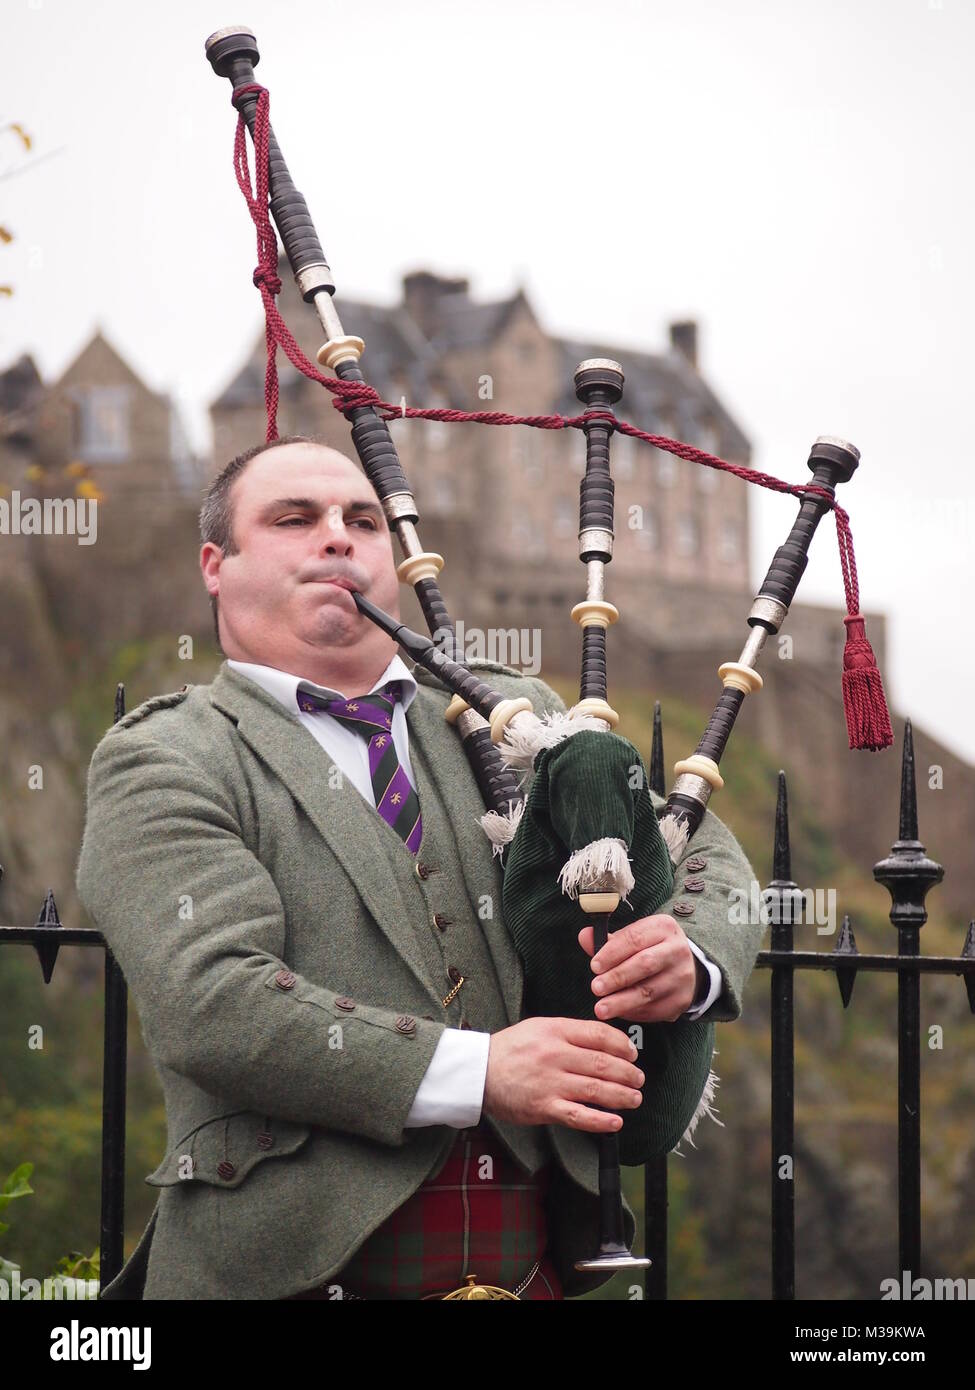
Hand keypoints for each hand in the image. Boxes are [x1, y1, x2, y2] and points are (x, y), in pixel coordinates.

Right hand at [482, 1016, 644, 1133]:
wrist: (478, 1072)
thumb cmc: (510, 1050)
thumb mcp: (539, 1028)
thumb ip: (569, 1033)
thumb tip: (603, 1041)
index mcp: (555, 1031)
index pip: (599, 1035)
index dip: (622, 1045)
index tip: (632, 1054)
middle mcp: (555, 1055)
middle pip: (603, 1063)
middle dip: (628, 1073)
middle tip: (638, 1079)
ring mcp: (550, 1082)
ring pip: (596, 1090)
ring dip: (622, 1096)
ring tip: (634, 1098)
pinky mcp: (544, 1107)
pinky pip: (579, 1115)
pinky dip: (601, 1121)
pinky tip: (615, 1123)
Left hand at [578, 915, 699, 1023]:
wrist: (685, 967)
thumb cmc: (650, 949)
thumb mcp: (633, 937)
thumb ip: (608, 940)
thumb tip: (585, 936)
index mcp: (663, 928)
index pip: (635, 938)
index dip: (612, 953)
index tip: (594, 966)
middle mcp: (677, 950)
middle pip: (645, 964)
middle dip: (617, 977)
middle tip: (595, 988)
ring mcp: (682, 976)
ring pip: (649, 991)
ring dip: (622, 1002)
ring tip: (601, 1008)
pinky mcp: (682, 999)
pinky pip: (654, 1009)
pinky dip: (633, 1012)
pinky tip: (619, 1012)